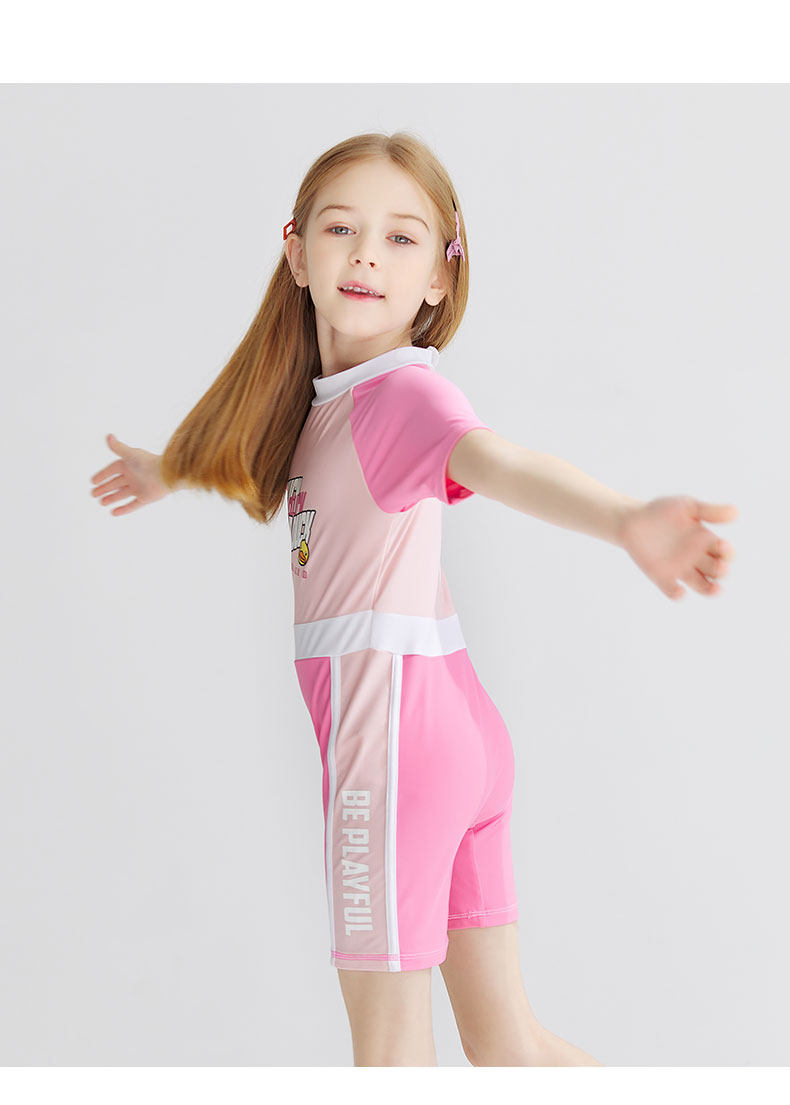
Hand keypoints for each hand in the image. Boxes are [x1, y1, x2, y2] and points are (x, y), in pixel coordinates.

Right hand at [90, 433, 170, 516]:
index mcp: (129, 465)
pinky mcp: (145, 498)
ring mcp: (139, 488)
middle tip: (93, 494)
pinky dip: (124, 509)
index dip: (103, 475)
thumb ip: (118, 447)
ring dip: (112, 498)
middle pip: (116, 483)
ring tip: (101, 502)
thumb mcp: (130, 454)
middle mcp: (133, 476)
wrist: (167, 475)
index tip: (93, 481)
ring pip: (122, 494)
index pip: (112, 470)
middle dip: (105, 488)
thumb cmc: (148, 463)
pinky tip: (114, 512)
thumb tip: (109, 436)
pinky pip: (133, 505)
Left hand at [617, 495, 737, 599]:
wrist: (631, 520)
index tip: (724, 547)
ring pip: (702, 586)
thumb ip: (709, 511)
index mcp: (706, 541)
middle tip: (720, 568)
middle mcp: (697, 558)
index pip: (725, 552)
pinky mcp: (662, 577)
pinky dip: (677, 594)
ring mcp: (680, 569)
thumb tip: (736, 512)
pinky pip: (673, 591)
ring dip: (711, 590)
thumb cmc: (662, 511)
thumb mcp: (687, 507)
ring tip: (715, 589)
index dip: (728, 553)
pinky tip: (679, 591)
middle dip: (722, 571)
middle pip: (717, 571)